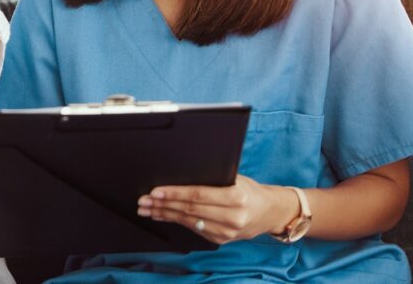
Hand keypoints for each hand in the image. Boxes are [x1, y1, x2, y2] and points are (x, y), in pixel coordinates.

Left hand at [137, 175, 295, 244]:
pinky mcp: (221, 239)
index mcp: (236, 198)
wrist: (269, 212)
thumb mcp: (235, 178)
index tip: (156, 191)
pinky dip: (175, 221)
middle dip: (163, 204)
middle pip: (190, 210)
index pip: (198, 195)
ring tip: (147, 208)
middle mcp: (232, 217)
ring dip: (164, 214)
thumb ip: (212, 178)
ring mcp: (227, 231)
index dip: (174, 194)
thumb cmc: (250, 190)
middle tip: (143, 200)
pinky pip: (194, 229)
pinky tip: (162, 215)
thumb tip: (179, 173)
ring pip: (189, 221)